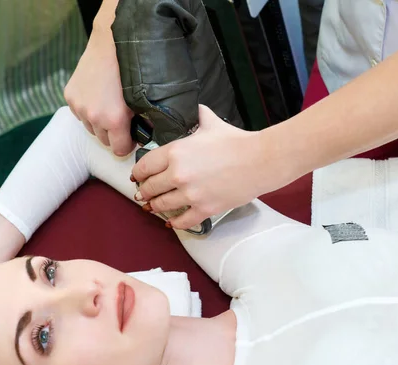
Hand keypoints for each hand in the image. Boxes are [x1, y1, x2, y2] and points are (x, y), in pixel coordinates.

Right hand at [64, 26, 133, 155]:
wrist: (112, 44)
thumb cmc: (133, 71)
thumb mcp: (145, 100)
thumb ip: (146, 123)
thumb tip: (147, 136)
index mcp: (114, 120)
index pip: (119, 150)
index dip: (128, 145)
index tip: (132, 135)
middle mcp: (93, 116)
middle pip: (104, 141)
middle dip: (114, 134)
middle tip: (123, 119)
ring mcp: (79, 106)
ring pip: (91, 128)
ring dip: (100, 123)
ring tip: (110, 106)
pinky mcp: (70, 95)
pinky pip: (80, 114)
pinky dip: (89, 110)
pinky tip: (98, 97)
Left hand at [131, 105, 290, 229]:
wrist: (260, 161)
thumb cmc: (237, 142)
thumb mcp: (212, 124)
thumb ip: (198, 116)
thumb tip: (194, 108)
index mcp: (176, 152)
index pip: (144, 166)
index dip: (138, 173)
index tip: (137, 176)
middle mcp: (178, 174)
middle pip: (150, 188)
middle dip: (144, 192)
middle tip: (143, 193)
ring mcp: (191, 194)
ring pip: (161, 205)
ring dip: (154, 207)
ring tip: (152, 207)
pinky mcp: (205, 209)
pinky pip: (182, 221)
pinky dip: (174, 223)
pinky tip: (171, 222)